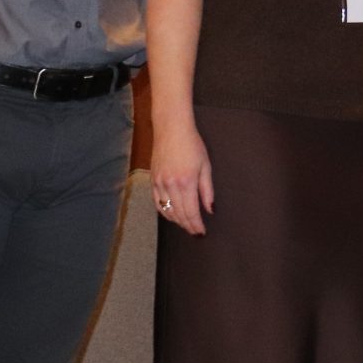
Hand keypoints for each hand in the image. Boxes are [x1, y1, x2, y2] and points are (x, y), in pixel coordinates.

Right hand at [150, 120, 214, 234]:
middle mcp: (170, 185)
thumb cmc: (192, 144)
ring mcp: (159, 183)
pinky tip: (172, 215)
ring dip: (177, 221)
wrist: (171, 129)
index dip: (196, 225)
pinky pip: (157, 203)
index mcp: (186, 182)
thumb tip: (210, 209)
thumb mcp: (205, 166)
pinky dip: (164, 212)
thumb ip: (207, 190)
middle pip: (178, 214)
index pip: (191, 212)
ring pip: (167, 211)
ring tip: (186, 225)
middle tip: (195, 232)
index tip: (201, 233)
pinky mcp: (153, 180)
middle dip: (188, 225)